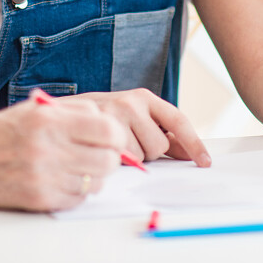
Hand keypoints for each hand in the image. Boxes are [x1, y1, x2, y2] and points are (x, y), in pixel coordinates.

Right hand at [0, 92, 122, 210]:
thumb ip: (73, 112)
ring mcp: (44, 177)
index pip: (108, 130)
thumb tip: (110, 124)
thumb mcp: (34, 109)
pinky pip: (78, 199)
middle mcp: (48, 149)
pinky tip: (61, 180)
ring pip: (96, 182)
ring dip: (92, 176)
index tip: (109, 137)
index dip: (115, 135)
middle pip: (108, 160)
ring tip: (75, 167)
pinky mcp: (40, 199)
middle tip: (96, 154)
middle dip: (108, 157)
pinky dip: (76, 191)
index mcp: (48, 120)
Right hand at [61, 89, 210, 166]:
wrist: (57, 114)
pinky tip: (100, 152)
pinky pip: (119, 164)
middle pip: (157, 146)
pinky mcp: (94, 136)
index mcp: (142, 97)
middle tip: (127, 141)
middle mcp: (128, 104)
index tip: (205, 161)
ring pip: (138, 158)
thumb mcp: (133, 116)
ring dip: (129, 159)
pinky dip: (114, 165)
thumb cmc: (101, 117)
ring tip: (111, 144)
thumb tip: (189, 152)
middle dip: (148, 151)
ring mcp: (110, 119)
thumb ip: (160, 130)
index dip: (193, 143)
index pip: (177, 121)